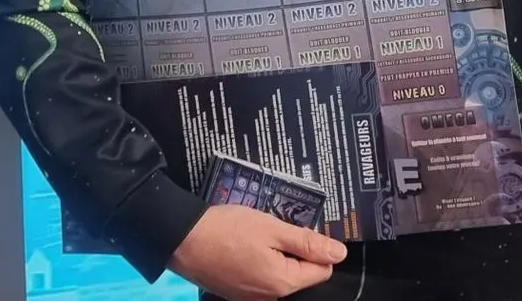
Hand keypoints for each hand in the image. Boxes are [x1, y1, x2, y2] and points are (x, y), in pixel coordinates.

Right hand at [167, 204, 345, 300]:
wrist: (182, 239)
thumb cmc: (227, 230)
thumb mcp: (271, 228)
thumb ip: (307, 242)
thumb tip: (339, 253)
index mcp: (284, 282)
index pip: (321, 269)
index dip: (315, 245)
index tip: (298, 227)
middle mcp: (271, 297)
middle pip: (301, 274)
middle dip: (295, 250)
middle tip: (275, 228)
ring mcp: (252, 298)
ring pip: (280, 275)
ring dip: (276, 254)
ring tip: (257, 234)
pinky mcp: (238, 293)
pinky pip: (261, 279)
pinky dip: (260, 262)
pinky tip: (245, 245)